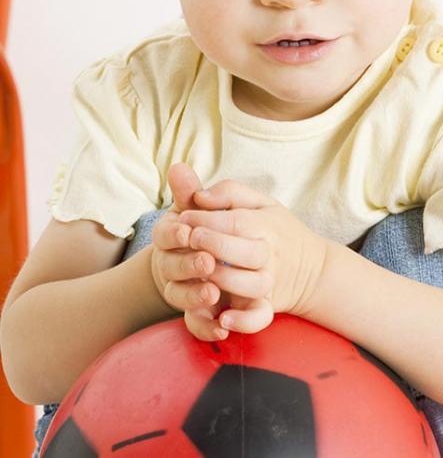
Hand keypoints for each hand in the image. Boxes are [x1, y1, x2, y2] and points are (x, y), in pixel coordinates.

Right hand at [149, 163, 226, 340]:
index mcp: (172, 236)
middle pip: (172, 267)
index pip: (166, 234)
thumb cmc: (206, 226)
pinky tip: (222, 327)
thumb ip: (191, 190)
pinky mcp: (197, 313)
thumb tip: (178, 167)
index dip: (176, 233)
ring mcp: (183, 290)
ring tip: (213, 293)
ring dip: (195, 295)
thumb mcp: (201, 207)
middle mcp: (173, 264)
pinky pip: (196, 326)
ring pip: (181, 298)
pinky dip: (206, 328)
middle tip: (207, 261)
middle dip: (188, 264)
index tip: (188, 230)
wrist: (215, 262)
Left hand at [178, 178, 328, 333]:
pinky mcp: (267, 306)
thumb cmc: (275, 229)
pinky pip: (260, 317)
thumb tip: (200, 196)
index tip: (184, 216)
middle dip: (215, 244)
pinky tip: (223, 318)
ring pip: (252, 285)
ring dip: (225, 280)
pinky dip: (244, 321)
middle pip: (247, 252)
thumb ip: (229, 192)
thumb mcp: (259, 203)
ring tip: (203, 271)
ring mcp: (270, 282)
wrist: (312, 268)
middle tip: (191, 238)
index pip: (237, 222)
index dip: (207, 219)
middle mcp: (270, 255)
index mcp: (267, 225)